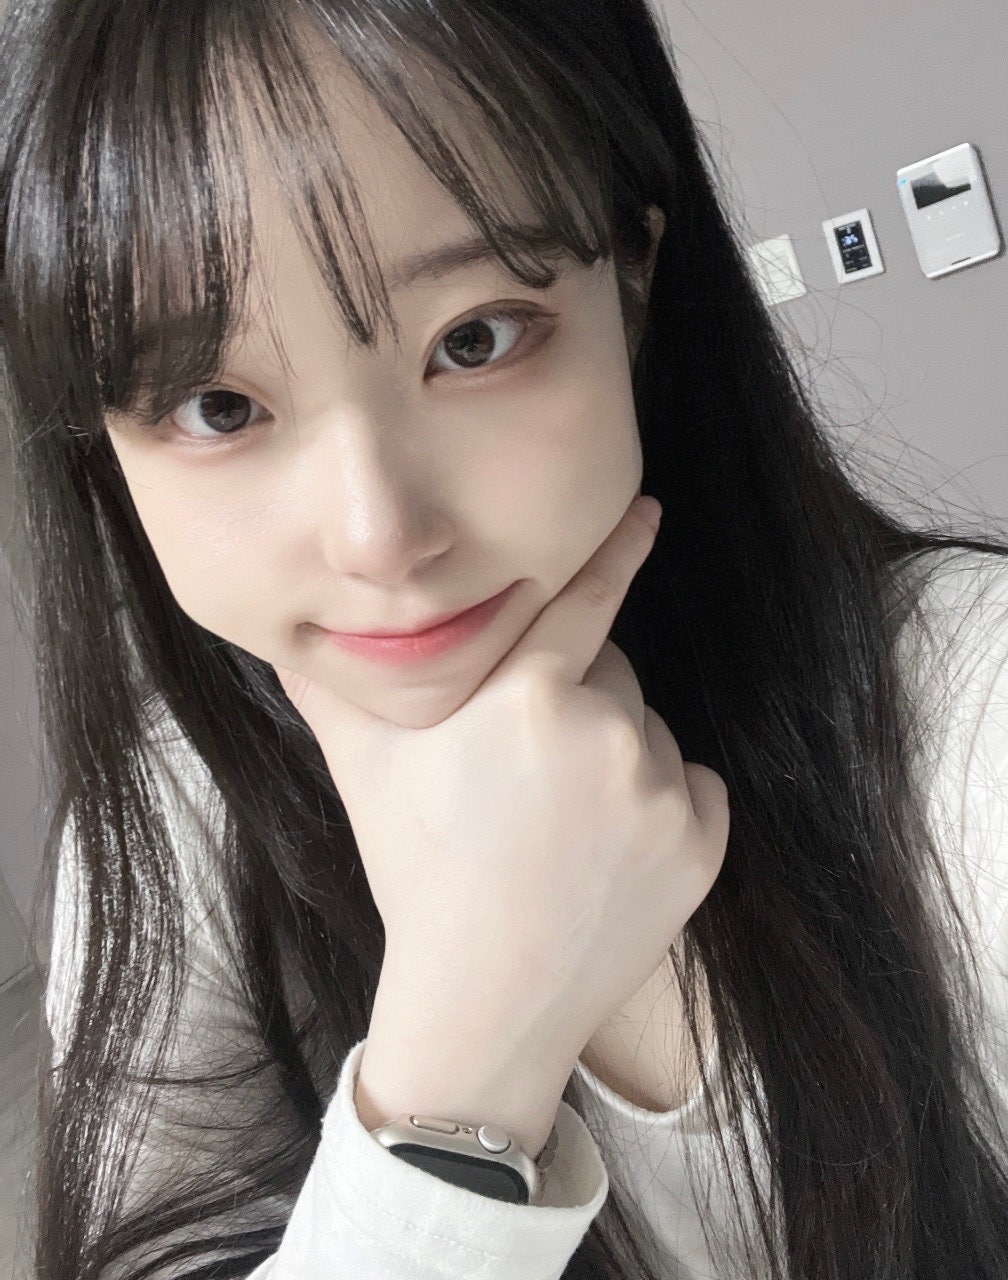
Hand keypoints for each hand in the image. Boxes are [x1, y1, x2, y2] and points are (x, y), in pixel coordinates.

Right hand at [272, 495, 728, 1064]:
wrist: (483, 1001)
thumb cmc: (417, 873)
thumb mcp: (364, 770)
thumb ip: (333, 690)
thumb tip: (286, 639)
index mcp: (523, 696)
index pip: (581, 596)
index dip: (615, 547)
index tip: (646, 510)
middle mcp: (604, 729)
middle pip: (609, 675)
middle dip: (576, 703)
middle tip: (528, 775)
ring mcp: (659, 788)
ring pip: (647, 734)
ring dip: (617, 759)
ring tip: (562, 827)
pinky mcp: (700, 842)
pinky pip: (691, 790)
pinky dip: (663, 810)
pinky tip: (607, 855)